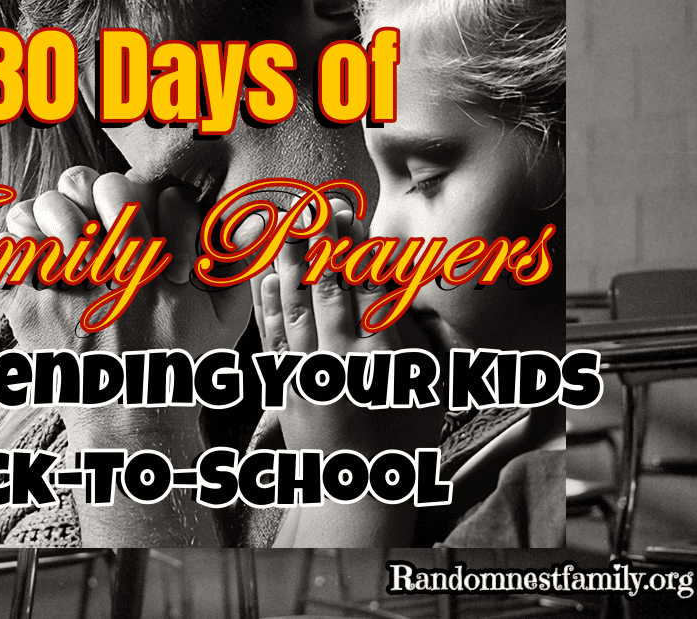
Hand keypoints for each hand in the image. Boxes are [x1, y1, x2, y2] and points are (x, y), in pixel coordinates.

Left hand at [0, 166, 236, 545]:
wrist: (136, 423)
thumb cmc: (182, 367)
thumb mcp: (227, 315)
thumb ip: (237, 261)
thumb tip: (257, 215)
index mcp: (152, 255)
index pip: (143, 187)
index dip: (149, 203)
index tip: (152, 240)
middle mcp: (104, 260)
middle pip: (84, 183)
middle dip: (92, 197)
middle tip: (101, 234)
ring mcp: (59, 281)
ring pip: (37, 209)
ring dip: (47, 218)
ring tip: (62, 244)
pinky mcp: (27, 308)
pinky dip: (3, 254)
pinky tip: (23, 263)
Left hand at [252, 199, 440, 451]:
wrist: (357, 490)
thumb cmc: (402, 437)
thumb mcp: (429, 388)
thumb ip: (420, 339)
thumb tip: (408, 291)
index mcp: (382, 361)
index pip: (367, 292)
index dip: (356, 251)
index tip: (351, 217)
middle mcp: (340, 363)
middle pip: (328, 292)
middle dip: (322, 245)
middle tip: (315, 206)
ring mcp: (307, 374)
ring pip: (296, 308)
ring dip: (292, 264)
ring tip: (288, 226)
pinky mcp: (283, 386)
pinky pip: (273, 338)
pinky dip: (269, 305)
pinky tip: (268, 275)